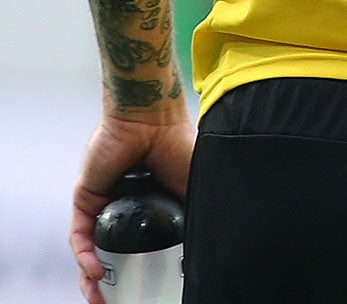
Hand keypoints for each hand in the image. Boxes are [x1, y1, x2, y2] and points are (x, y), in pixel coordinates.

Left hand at [71, 109, 192, 303]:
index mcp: (151, 204)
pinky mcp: (85, 199)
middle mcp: (124, 206)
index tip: (150, 288)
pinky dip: (86, 256)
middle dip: (114, 281)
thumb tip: (208, 248)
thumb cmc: (178, 142)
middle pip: (113, 251)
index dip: (143, 268)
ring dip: (93, 278)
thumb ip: (196, 215)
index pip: (142, 244)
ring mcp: (103, 204)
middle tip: (119, 302)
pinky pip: (80, 236)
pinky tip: (95, 272)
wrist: (153, 119)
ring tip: (101, 300)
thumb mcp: (196, 188)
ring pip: (93, 249)